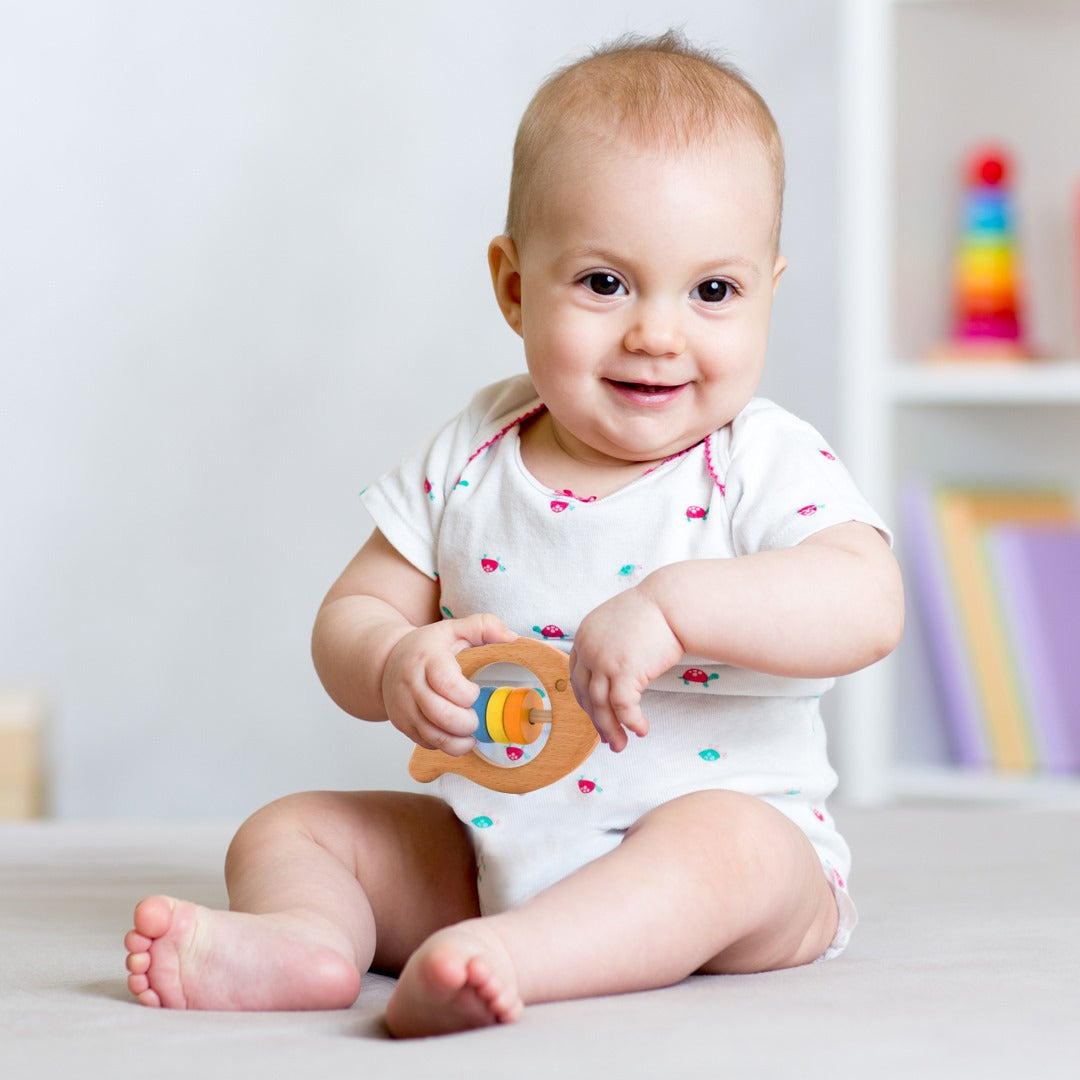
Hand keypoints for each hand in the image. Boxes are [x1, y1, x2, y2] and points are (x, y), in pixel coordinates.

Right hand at [382, 614, 516, 754]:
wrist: (386, 661)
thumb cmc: (425, 647)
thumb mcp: (453, 629)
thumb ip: (483, 627)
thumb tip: (511, 638)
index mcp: (427, 659)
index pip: (448, 684)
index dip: (468, 694)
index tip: (475, 691)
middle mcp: (411, 685)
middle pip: (442, 716)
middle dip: (468, 723)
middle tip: (475, 717)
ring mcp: (404, 707)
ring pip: (434, 736)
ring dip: (459, 740)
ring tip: (470, 730)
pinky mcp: (402, 724)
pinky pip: (427, 743)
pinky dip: (446, 744)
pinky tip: (454, 732)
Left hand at [569, 586, 682, 751]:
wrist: (673, 602)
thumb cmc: (655, 612)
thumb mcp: (618, 624)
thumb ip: (609, 645)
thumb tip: (614, 672)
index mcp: (584, 635)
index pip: (577, 676)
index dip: (586, 699)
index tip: (596, 713)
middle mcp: (588, 648)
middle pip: (585, 694)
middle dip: (596, 720)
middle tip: (608, 738)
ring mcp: (603, 660)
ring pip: (600, 705)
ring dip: (610, 729)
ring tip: (621, 744)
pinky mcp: (624, 670)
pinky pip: (623, 706)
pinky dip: (630, 721)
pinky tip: (641, 729)